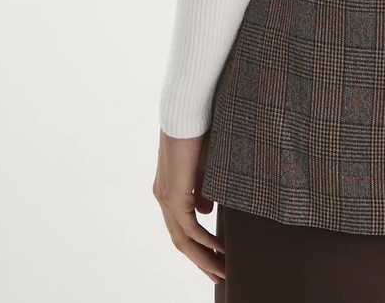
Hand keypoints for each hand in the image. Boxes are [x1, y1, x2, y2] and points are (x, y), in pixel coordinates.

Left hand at [153, 125, 225, 284]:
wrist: (187, 111)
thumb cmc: (198, 130)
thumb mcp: (203, 166)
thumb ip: (202, 188)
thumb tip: (206, 210)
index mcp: (169, 188)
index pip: (181, 225)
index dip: (197, 243)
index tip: (215, 255)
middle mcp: (163, 196)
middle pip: (180, 239)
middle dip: (201, 259)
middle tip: (218, 274)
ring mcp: (166, 197)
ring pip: (183, 239)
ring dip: (203, 257)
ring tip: (221, 270)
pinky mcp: (174, 194)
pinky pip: (189, 227)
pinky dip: (205, 241)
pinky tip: (219, 248)